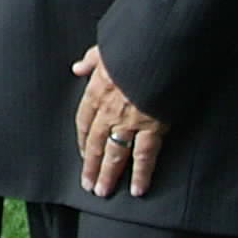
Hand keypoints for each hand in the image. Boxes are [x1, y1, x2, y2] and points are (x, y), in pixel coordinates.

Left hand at [72, 46, 168, 197]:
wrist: (158, 49)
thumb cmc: (133, 46)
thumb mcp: (105, 49)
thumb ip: (91, 61)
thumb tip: (78, 67)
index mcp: (97, 90)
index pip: (84, 121)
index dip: (83, 139)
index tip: (83, 153)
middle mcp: (109, 110)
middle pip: (96, 143)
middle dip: (91, 165)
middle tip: (88, 184)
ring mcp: (129, 121)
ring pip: (115, 154)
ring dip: (108, 175)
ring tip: (103, 191)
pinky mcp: (152, 128)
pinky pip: (144, 156)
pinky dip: (141, 174)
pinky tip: (138, 189)